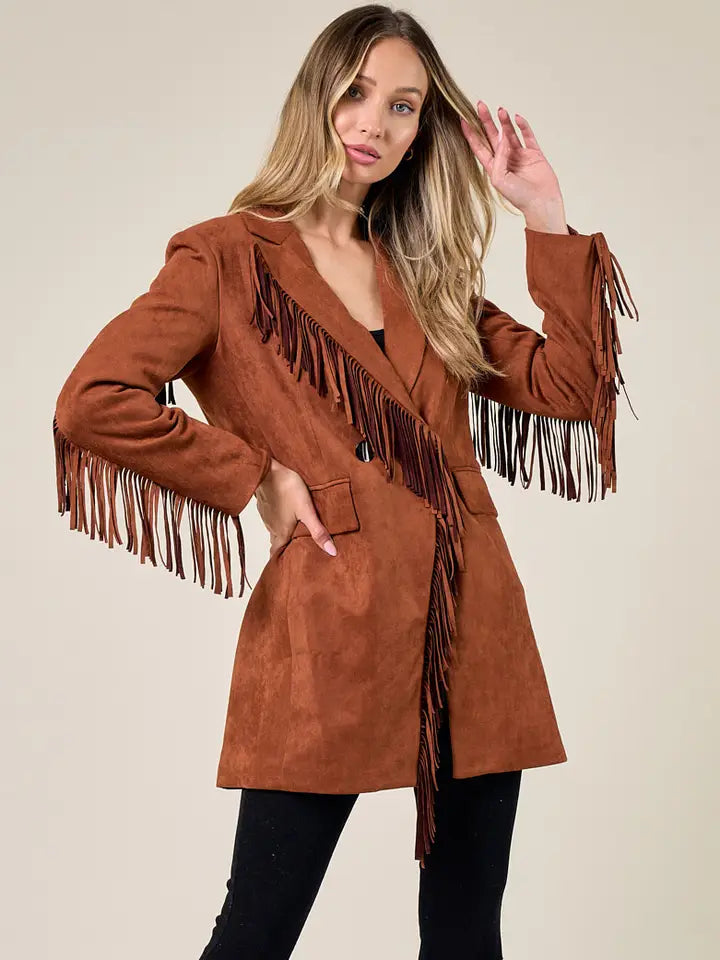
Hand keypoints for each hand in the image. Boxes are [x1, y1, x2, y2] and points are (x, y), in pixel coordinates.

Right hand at [255, 458, 337, 558]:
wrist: (267, 470)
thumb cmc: (287, 488)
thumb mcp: (306, 511)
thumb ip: (318, 531)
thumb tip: (331, 551)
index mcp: (282, 533)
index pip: (277, 554)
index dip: (281, 562)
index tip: (285, 570)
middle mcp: (272, 528)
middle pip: (277, 544)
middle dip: (284, 550)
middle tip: (294, 554)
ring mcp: (267, 516)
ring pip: (274, 531)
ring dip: (282, 535)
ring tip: (294, 536)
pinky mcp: (265, 505)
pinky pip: (272, 519)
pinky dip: (279, 522)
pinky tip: (286, 516)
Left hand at [460, 102, 565, 220]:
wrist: (541, 203)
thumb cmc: (519, 197)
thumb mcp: (500, 179)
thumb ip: (498, 157)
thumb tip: (501, 136)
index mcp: (493, 167)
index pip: (479, 147)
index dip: (471, 133)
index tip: (463, 119)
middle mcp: (505, 159)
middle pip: (492, 136)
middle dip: (486, 121)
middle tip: (480, 106)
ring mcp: (519, 155)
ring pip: (509, 133)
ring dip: (504, 122)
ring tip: (500, 110)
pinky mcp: (534, 153)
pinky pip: (527, 136)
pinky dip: (523, 126)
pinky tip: (517, 118)